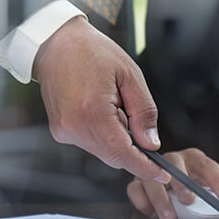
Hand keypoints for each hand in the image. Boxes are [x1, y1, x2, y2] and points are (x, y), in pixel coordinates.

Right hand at [33, 16, 169, 182]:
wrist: (56, 43)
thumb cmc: (93, 52)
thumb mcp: (130, 76)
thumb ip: (144, 113)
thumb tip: (151, 144)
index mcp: (92, 112)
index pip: (123, 154)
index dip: (145, 167)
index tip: (161, 174)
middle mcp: (73, 126)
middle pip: (113, 157)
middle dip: (132, 149)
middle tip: (138, 122)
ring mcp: (63, 130)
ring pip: (102, 152)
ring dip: (117, 139)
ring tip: (114, 105)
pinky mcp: (59, 131)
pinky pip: (90, 143)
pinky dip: (103, 134)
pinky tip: (100, 109)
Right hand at [126, 147, 218, 218]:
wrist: (168, 189)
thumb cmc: (192, 187)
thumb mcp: (210, 188)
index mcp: (194, 159)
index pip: (206, 165)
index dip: (216, 179)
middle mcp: (173, 161)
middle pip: (175, 165)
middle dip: (182, 184)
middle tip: (189, 201)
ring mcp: (153, 170)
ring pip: (152, 177)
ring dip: (160, 197)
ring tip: (169, 216)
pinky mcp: (137, 183)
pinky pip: (135, 189)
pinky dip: (142, 201)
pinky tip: (151, 213)